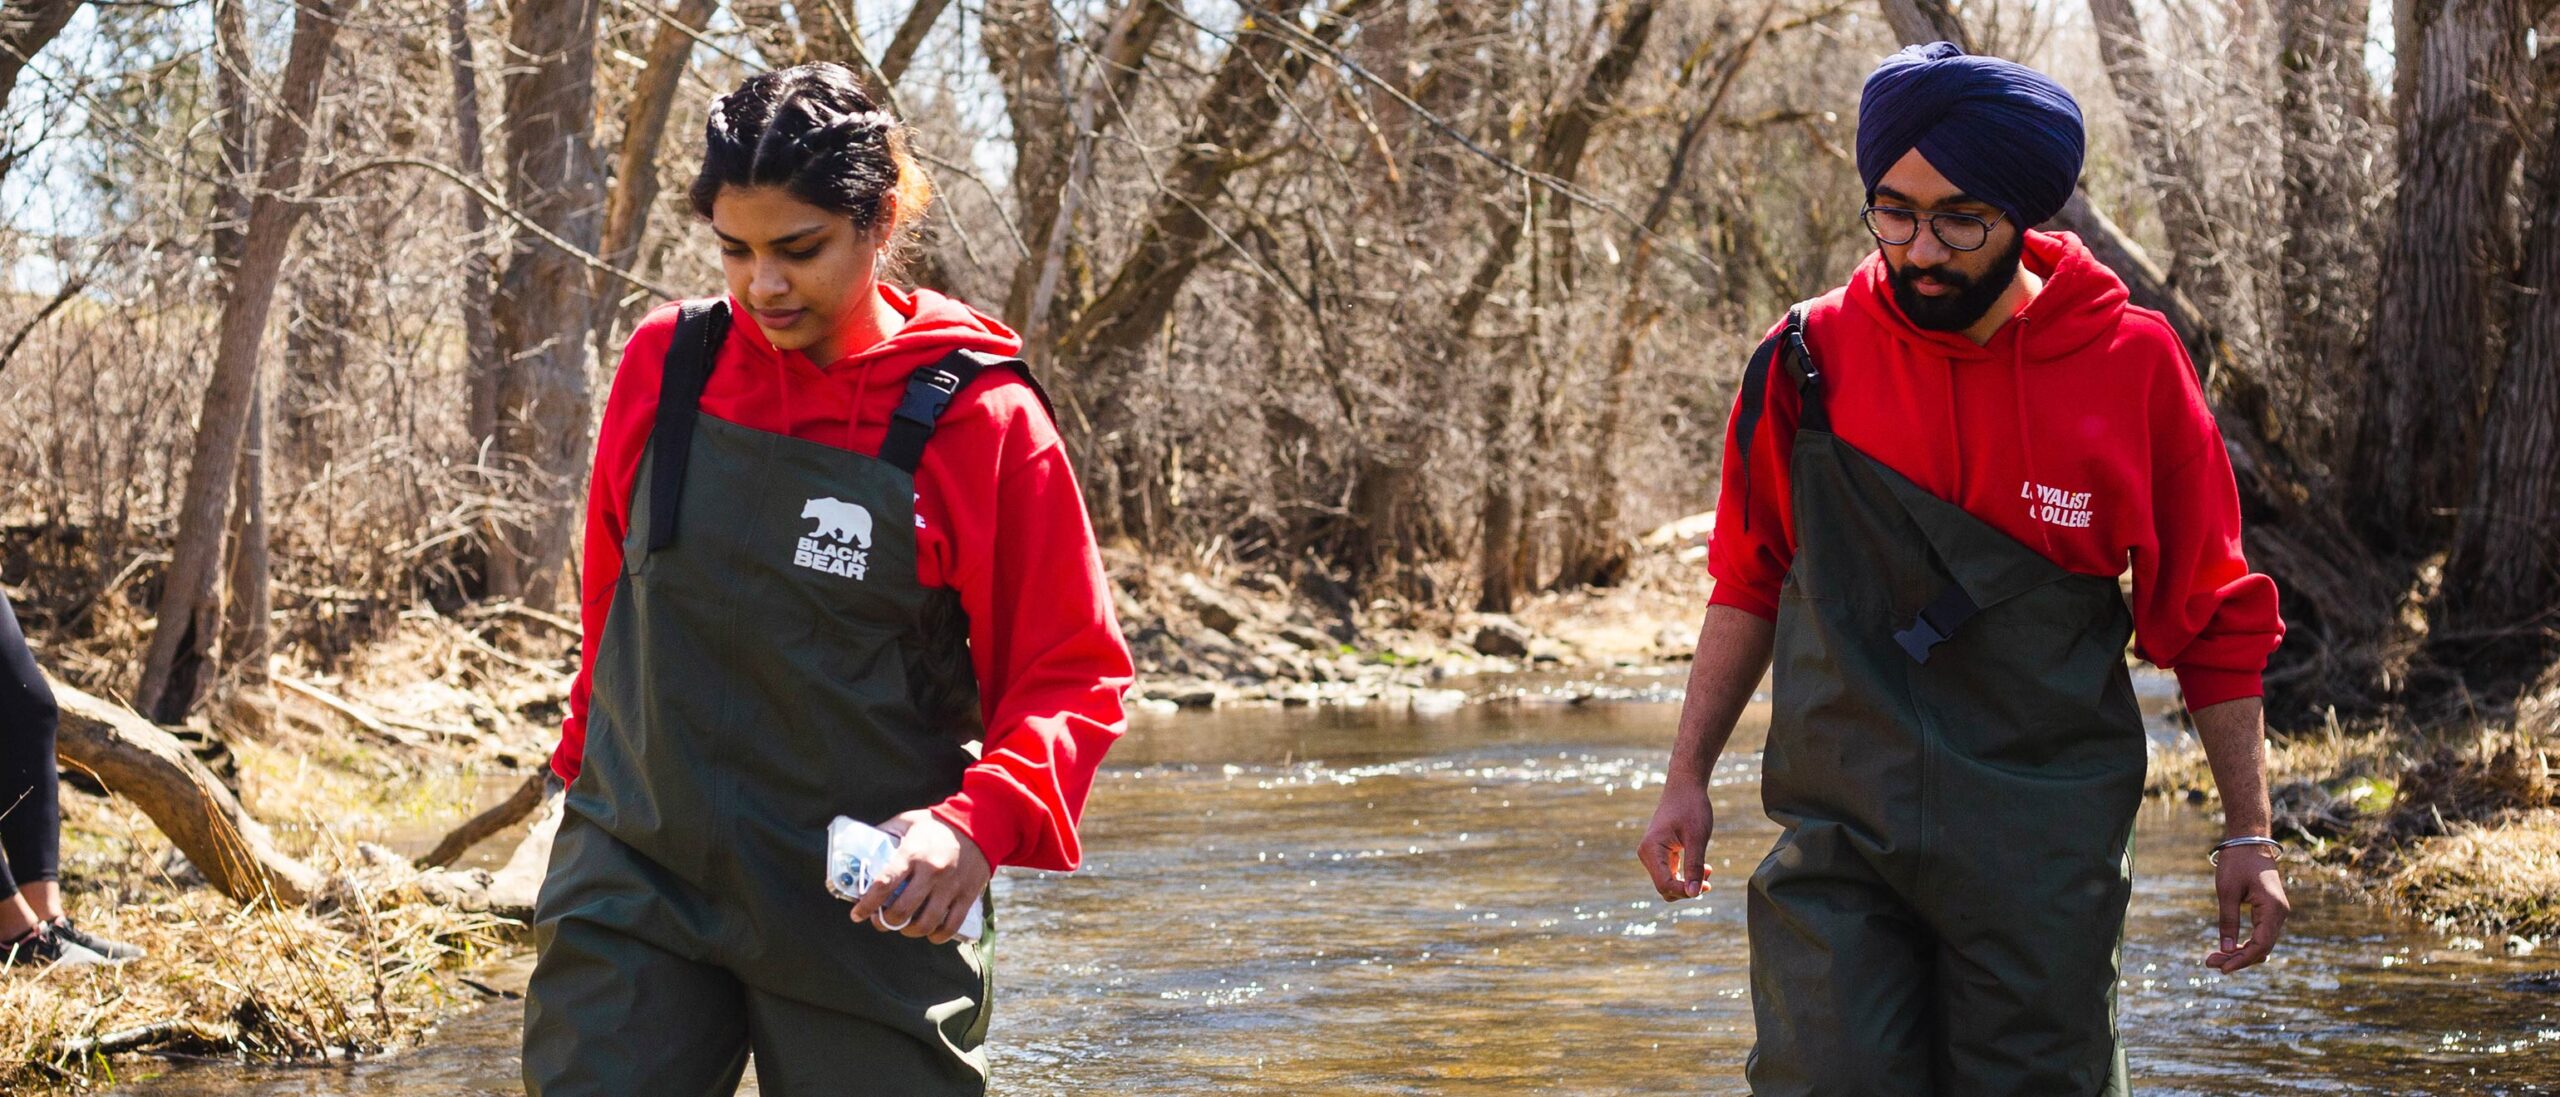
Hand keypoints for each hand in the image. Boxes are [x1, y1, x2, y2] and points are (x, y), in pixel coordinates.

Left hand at [847, 810, 990, 944]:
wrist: (980, 823)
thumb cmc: (938, 824)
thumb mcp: (907, 821)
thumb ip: (885, 832)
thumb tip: (860, 846)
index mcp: (912, 853)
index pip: (884, 884)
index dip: (867, 905)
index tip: (857, 915)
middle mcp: (931, 872)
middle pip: (902, 910)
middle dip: (885, 922)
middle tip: (880, 921)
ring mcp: (951, 886)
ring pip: (926, 923)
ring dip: (909, 931)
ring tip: (904, 927)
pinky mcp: (967, 895)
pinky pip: (951, 926)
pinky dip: (937, 936)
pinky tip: (928, 933)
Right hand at [1637, 777, 1714, 901]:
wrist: (1685, 786)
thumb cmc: (1691, 807)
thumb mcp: (1697, 838)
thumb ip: (1695, 866)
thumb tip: (1693, 893)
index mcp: (1651, 850)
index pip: (1664, 884)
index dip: (1685, 891)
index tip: (1707, 886)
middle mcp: (1647, 854)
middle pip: (1664, 887)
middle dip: (1687, 889)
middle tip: (1708, 880)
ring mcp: (1651, 854)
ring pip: (1668, 882)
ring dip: (1688, 882)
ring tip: (1708, 871)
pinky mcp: (1659, 853)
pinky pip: (1670, 873)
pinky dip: (1686, 875)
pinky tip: (1703, 867)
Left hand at [2204, 846, 2288, 972]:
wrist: (2249, 841)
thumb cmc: (2237, 862)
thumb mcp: (2227, 891)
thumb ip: (2228, 921)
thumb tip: (2226, 949)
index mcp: (2273, 909)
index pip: (2261, 945)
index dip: (2242, 959)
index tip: (2222, 968)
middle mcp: (2280, 913)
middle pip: (2262, 947)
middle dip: (2238, 959)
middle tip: (2210, 963)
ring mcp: (2277, 913)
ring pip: (2262, 943)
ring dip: (2241, 953)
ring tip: (2215, 958)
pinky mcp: (2270, 911)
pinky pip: (2261, 934)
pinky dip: (2246, 944)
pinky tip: (2228, 950)